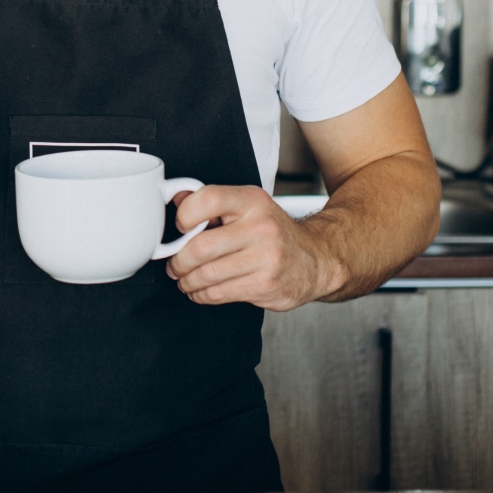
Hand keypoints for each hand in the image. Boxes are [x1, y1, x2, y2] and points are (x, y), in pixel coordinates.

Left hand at [164, 186, 343, 311]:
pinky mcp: (265, 285)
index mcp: (253, 201)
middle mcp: (261, 227)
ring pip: (207, 274)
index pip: (208, 199)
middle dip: (179, 261)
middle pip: (201, 246)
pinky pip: (219, 293)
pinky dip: (201, 295)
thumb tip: (178, 198)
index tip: (181, 227)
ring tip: (186, 280)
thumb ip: (214, 202)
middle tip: (175, 265)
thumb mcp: (250, 207)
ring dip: (187, 281)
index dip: (185, 215)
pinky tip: (201, 290)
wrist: (316, 259)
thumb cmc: (275, 233)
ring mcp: (266, 258)